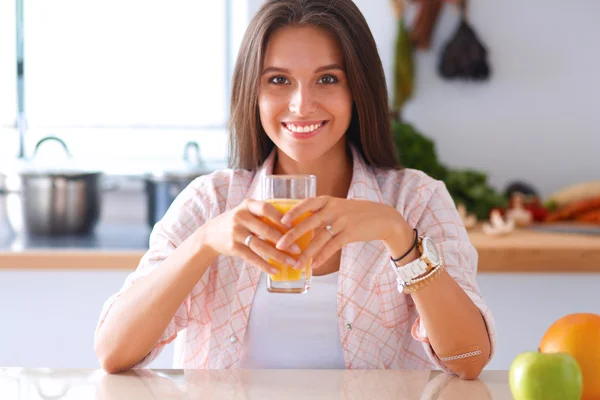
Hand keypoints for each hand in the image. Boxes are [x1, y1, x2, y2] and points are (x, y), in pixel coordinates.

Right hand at [203, 199, 300, 274]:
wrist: (210, 234)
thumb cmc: (237, 222)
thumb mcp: (247, 212)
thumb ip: (264, 214)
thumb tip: (293, 223)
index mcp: (247, 205)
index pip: (266, 208)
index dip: (280, 217)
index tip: (294, 226)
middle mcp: (240, 217)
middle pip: (266, 230)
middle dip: (284, 241)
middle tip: (298, 250)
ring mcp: (236, 233)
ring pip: (261, 246)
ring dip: (278, 256)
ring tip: (291, 262)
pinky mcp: (233, 247)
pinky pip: (252, 258)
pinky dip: (264, 265)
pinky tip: (275, 270)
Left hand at [275, 196, 404, 268]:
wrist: (383, 219)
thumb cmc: (356, 214)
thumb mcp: (338, 207)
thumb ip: (321, 213)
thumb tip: (299, 225)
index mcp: (328, 200)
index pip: (307, 203)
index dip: (293, 212)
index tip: (281, 221)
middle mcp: (333, 208)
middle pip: (309, 222)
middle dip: (292, 235)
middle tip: (279, 246)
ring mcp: (342, 221)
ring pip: (319, 238)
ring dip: (306, 253)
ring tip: (296, 264)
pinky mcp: (350, 233)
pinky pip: (332, 246)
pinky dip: (322, 256)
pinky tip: (314, 265)